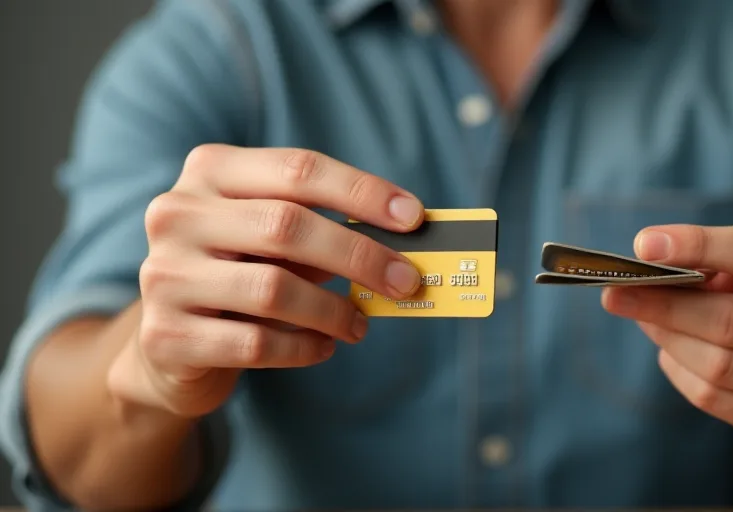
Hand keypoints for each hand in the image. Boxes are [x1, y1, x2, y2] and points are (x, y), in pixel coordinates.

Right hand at [108, 144, 424, 417]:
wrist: (169, 343)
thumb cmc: (240, 273)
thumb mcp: (273, 238)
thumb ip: (324, 230)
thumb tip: (401, 246)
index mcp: (210, 171)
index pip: (298, 169)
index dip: (362, 191)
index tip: (414, 217)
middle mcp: (177, 214)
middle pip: (287, 225)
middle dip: (360, 255)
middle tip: (406, 282)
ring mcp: (163, 275)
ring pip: (273, 289)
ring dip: (333, 310)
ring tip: (359, 325)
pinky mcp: (165, 336)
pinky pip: (256, 343)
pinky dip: (303, 347)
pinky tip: (322, 347)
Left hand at [601, 225, 732, 443]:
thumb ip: (721, 263)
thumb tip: (652, 264)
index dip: (699, 244)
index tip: (644, 244)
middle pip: (732, 319)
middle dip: (664, 304)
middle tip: (616, 291)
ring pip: (717, 364)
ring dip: (667, 337)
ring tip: (642, 317)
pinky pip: (712, 398)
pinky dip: (680, 369)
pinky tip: (671, 350)